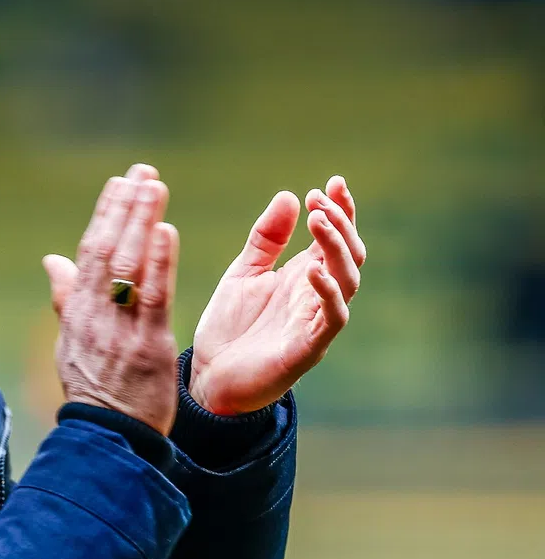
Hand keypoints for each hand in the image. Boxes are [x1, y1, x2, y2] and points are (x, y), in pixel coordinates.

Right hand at [41, 164, 180, 433]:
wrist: (109, 437)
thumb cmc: (94, 389)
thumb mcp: (71, 343)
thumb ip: (66, 297)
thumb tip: (52, 260)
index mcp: (78, 311)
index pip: (90, 252)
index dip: (106, 214)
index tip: (120, 182)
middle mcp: (95, 315)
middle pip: (108, 250)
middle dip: (125, 207)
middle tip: (142, 172)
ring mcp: (120, 329)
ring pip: (130, 265)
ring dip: (142, 221)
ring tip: (155, 186)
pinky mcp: (149, 345)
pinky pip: (153, 297)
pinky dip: (158, 262)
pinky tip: (165, 231)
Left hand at [190, 175, 365, 414]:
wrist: (208, 376)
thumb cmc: (230, 327)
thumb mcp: (244, 272)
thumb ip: (266, 238)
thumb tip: (290, 195)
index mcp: (304, 277)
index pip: (335, 239)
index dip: (341, 211)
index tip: (333, 182)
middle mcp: (316, 298)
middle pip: (349, 256)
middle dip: (341, 224)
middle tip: (321, 200)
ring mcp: (315, 322)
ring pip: (347, 282)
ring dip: (337, 249)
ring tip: (318, 221)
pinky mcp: (307, 349)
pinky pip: (331, 319)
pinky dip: (327, 293)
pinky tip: (312, 269)